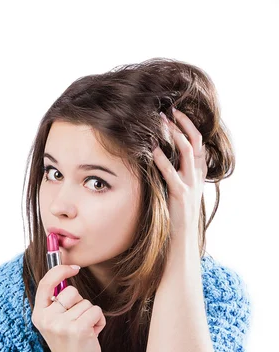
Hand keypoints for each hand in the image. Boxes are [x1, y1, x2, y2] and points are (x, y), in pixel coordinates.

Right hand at [31, 264, 105, 351]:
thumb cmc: (69, 343)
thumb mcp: (55, 322)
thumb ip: (57, 301)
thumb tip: (66, 268)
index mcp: (38, 314)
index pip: (46, 283)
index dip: (60, 270)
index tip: (74, 268)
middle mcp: (47, 319)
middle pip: (71, 291)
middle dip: (79, 303)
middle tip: (76, 322)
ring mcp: (62, 325)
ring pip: (86, 303)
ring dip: (90, 315)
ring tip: (84, 331)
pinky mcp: (79, 329)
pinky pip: (96, 311)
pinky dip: (99, 321)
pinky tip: (92, 334)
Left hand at [152, 108, 207, 240]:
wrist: (182, 239)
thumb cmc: (176, 216)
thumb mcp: (179, 191)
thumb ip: (175, 174)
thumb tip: (159, 158)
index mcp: (198, 174)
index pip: (198, 143)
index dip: (189, 126)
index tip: (177, 113)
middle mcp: (197, 176)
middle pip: (195, 142)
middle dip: (182, 124)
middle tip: (168, 111)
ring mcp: (191, 185)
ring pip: (187, 152)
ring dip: (174, 134)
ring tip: (161, 122)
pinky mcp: (180, 195)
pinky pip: (172, 172)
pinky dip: (162, 159)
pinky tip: (153, 149)